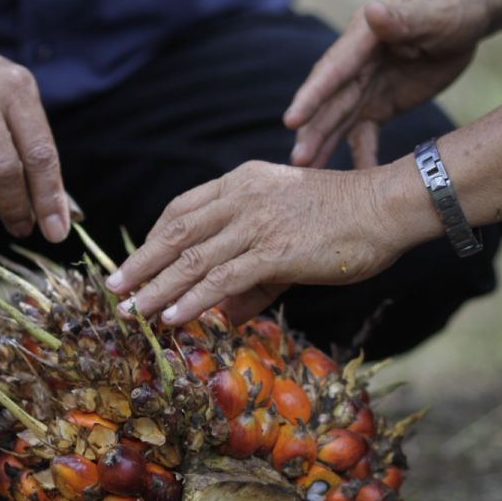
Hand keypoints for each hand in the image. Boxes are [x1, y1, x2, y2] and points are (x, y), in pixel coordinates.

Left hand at [105, 161, 418, 325]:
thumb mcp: (290, 240)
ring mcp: (256, 222)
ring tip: (132, 311)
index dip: (154, 239)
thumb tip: (226, 315)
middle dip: (141, 264)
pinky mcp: (274, 250)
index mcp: (242, 183)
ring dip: (157, 289)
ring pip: (191, 259)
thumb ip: (254, 279)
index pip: (182, 209)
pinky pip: (221, 279)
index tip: (135, 264)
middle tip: (114, 290)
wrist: (387, 207)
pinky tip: (172, 317)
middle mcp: (241, 197)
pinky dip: (192, 300)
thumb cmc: (345, 220)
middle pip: (176, 232)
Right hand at [286, 0, 489, 169]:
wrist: (467, 18)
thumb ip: (402, 18)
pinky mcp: (380, 105)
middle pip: (330, 102)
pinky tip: (358, 179)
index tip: (292, 121)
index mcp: (364, 39)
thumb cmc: (451, 6)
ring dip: (323, 146)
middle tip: (297, 162)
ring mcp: (367, 87)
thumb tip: (372, 11)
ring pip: (340, 121)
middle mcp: (356, 65)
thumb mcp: (433, 13)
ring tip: (308, 173)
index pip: (334, 71)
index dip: (312, 96)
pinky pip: (366, 135)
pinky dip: (362, 156)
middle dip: (313, 131)